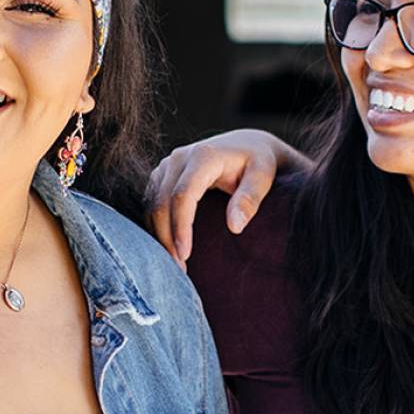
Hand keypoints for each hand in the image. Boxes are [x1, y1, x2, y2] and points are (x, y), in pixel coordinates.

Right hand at [146, 129, 311, 264]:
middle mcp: (179, 157)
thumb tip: (235, 226)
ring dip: (158, 235)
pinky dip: (156, 225)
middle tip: (178, 269)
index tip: (185, 255)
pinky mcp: (161, 174)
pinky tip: (167, 245)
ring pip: (151, 203)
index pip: (182, 195)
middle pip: (161, 202)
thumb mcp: (262, 176)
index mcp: (203, 156)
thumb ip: (250, 199)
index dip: (180, 227)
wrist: (247, 145)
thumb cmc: (258, 163)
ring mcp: (167, 165)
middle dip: (166, 238)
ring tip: (173, 263)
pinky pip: (150, 201)